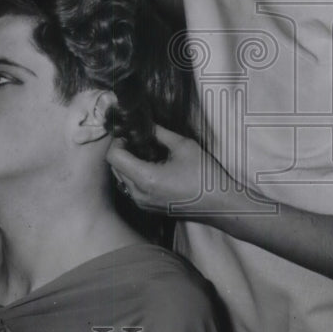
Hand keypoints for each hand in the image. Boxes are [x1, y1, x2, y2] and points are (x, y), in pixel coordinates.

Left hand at [107, 124, 237, 215]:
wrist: (219, 204)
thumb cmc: (204, 175)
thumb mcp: (183, 146)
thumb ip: (160, 133)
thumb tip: (146, 123)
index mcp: (146, 178)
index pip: (113, 157)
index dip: (118, 141)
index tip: (130, 133)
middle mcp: (139, 194)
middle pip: (115, 168)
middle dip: (122, 151)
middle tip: (137, 139)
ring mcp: (142, 204)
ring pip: (122, 179)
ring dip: (127, 163)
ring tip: (145, 152)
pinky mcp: (148, 208)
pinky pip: (132, 188)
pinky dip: (135, 175)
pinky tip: (152, 166)